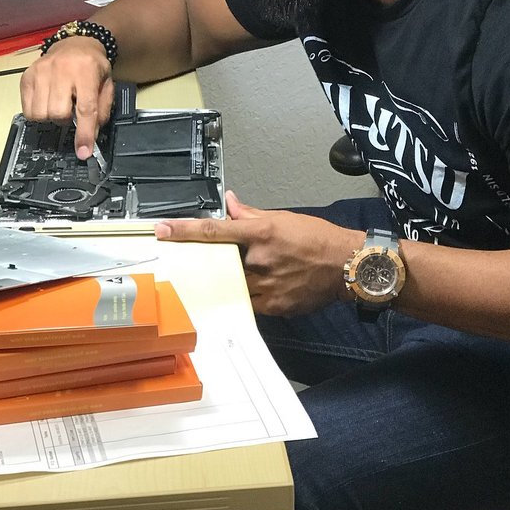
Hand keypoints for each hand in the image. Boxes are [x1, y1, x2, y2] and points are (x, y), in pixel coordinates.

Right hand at [20, 36, 113, 158]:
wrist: (75, 43)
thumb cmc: (92, 66)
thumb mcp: (106, 84)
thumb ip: (102, 110)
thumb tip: (91, 136)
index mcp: (86, 71)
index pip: (85, 109)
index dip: (84, 134)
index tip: (83, 152)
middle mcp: (61, 70)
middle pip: (58, 113)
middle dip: (65, 120)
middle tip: (70, 112)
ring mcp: (40, 72)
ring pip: (40, 114)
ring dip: (50, 118)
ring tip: (59, 106)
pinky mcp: (26, 76)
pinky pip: (27, 109)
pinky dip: (37, 113)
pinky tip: (47, 103)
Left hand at [155, 191, 364, 315]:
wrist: (347, 265)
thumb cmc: (319, 239)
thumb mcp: (283, 218)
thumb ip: (251, 213)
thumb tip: (230, 202)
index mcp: (260, 234)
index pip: (213, 231)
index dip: (183, 231)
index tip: (162, 231)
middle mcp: (258, 260)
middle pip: (220, 263)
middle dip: (220, 261)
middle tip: (237, 258)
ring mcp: (264, 286)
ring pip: (234, 285)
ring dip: (237, 278)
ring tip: (262, 272)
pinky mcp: (273, 306)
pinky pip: (250, 302)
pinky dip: (252, 293)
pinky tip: (270, 285)